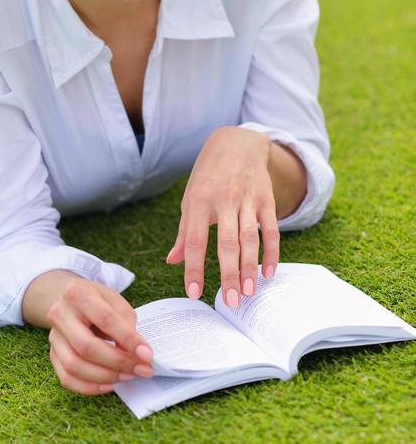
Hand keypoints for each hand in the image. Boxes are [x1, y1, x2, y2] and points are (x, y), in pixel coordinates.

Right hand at [46, 278, 153, 395]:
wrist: (69, 301)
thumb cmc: (97, 301)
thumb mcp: (116, 302)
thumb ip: (126, 325)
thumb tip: (134, 355)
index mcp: (78, 293)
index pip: (105, 320)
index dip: (128, 340)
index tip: (147, 355)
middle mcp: (60, 314)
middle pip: (86, 346)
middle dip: (118, 362)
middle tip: (141, 370)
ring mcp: (53, 336)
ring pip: (74, 366)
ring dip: (105, 377)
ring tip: (127, 376)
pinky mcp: (52, 354)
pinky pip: (67, 378)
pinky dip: (89, 387)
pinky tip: (109, 385)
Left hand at [165, 126, 279, 306]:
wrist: (236, 142)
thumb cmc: (208, 176)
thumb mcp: (190, 199)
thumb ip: (184, 232)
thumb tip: (172, 261)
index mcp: (198, 202)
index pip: (194, 240)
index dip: (194, 268)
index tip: (194, 293)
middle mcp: (223, 201)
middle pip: (226, 243)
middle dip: (228, 274)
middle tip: (229, 301)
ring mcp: (247, 200)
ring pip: (250, 239)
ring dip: (249, 268)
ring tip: (247, 292)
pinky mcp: (265, 200)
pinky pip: (271, 230)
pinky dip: (271, 253)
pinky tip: (267, 273)